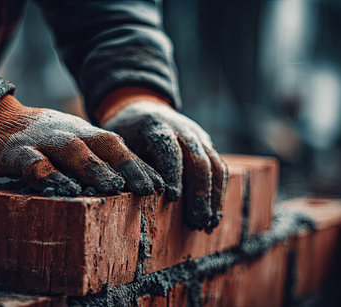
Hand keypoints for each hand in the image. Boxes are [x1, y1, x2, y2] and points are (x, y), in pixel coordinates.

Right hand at [0, 95, 163, 195]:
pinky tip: (65, 191)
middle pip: (103, 145)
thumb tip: (129, 180)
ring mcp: (43, 141)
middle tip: (147, 188)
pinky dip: (51, 177)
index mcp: (85, 133)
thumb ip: (96, 156)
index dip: (139, 165)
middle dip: (127, 166)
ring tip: (114, 189)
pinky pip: (36, 164)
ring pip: (73, 152)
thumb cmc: (43, 137)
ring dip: (95, 169)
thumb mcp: (73, 140)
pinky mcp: (17, 152)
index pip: (118, 146)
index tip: (161, 186)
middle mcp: (69, 134)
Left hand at [100, 95, 227, 231]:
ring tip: (207, 225)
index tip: (173, 199)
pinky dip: (218, 193)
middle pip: (199, 160)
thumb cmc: (127, 131)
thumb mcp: (120, 141)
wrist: (144, 108)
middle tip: (195, 222)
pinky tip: (213, 216)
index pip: (170, 150)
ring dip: (214, 197)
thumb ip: (129, 165)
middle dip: (199, 193)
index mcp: (158, 127)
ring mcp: (199, 137)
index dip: (173, 174)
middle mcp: (183, 130)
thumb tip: (137, 195)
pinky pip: (220, 169)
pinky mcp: (207, 145)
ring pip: (215, 166)